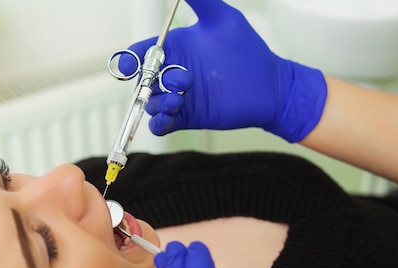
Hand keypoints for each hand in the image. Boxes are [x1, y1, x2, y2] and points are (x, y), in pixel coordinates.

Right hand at [122, 0, 326, 142]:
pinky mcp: (187, 117)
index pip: (140, 54)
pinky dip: (158, 123)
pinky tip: (167, 118)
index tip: (129, 63)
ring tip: (178, 99)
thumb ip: (200, 1)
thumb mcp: (222, 19)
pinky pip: (162, 125)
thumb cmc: (248, 50)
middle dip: (149, 82)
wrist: (269, 86)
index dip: (129, 59)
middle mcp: (171, 73)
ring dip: (158, 102)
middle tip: (180, 80)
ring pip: (151, 103)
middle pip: (141, 80)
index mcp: (174, 49)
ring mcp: (178, 97)